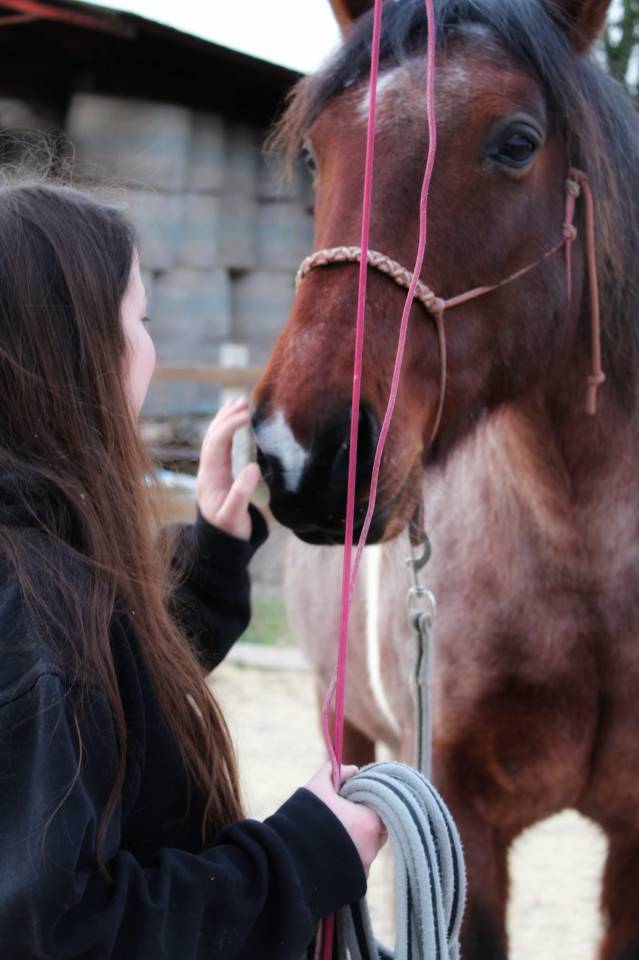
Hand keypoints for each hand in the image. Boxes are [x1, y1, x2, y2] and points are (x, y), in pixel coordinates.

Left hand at [196, 397, 260, 540]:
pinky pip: (221, 446)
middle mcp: (208, 470)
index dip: (230, 426)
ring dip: (225, 419)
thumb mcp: (235, 516)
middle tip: (244, 401)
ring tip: (239, 402)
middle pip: (212, 436)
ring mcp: (212, 470)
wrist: (219, 542)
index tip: (247, 415)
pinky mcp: (219, 473)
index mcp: (210, 477)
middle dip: (226, 416)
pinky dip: (227, 430)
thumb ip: (241, 494)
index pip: (217, 443)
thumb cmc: (229, 530)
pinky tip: (237, 422)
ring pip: (215, 438)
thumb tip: (253, 467)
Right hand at [304, 763, 385, 874]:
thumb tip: (353, 769)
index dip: (368, 802)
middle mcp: (371, 847)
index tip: (353, 800)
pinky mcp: (355, 883)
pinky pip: (359, 864)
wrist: (285, 861)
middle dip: (364, 820)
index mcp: (368, 822)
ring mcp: (364, 867)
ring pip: (368, 847)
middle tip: (345, 815)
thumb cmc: (303, 820)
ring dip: (357, 839)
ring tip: (335, 833)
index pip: (382, 807)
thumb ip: (334, 772)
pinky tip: (331, 851)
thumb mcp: (317, 787)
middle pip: (378, 829)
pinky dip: (350, 856)